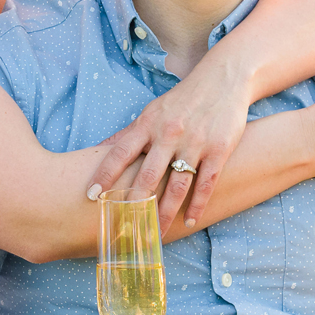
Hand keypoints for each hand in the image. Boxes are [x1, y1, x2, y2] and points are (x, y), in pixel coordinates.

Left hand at [88, 57, 249, 229]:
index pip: (120, 153)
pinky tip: (189, 221)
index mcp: (149, 124)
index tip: (90, 195)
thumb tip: (98, 148)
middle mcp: (169, 134)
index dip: (104, 174)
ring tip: (155, 235)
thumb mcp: (152, 111)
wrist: (224, 79)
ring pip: (176, 185)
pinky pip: (205, 183)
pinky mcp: (219, 150)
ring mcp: (195, 143)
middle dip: (134, 204)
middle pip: (148, 176)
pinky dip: (197, 205)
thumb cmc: (182, 100)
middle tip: (124, 228)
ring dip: (164, 213)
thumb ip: (128, 133)